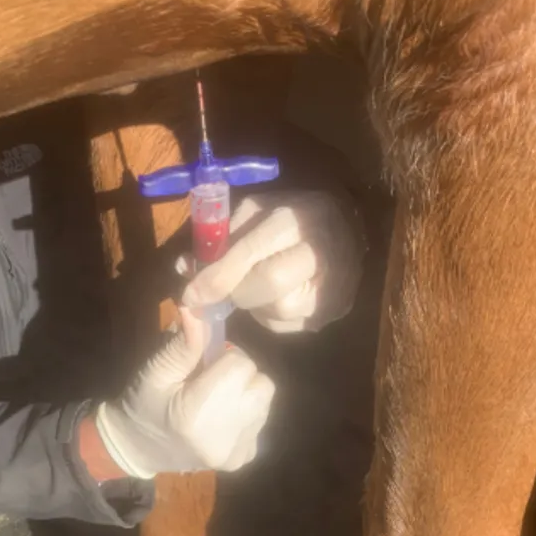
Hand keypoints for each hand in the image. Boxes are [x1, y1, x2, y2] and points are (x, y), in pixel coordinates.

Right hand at [94, 307, 274, 478]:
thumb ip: (184, 344)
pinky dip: (245, 414)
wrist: (136, 448)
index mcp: (199, 414)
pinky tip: (218, 418)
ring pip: (265, 400)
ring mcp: (236, 453)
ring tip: (213, 399)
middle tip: (209, 380)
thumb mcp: (155, 371)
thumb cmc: (142, 404)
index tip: (202, 365)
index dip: (223, 357)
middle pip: (261, 383)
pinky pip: (260, 420)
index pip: (241, 364)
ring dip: (244, 392)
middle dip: (239, 374)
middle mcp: (224, 438)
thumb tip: (198, 308)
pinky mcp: (243, 459)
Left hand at [179, 190, 363, 333]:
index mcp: (298, 217)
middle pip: (268, 284)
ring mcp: (333, 286)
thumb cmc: (293, 215)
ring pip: (277, 310)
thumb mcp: (257, 211)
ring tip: (260, 282)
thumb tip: (186, 268)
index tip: (190, 294)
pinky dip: (270, 313)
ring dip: (254, 302)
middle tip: (227, 287)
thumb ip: (221, 237)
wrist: (349, 228)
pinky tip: (278, 294)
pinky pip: (287, 325)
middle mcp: (321, 252)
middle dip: (237, 289)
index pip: (253, 252)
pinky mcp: (334, 311)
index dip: (218, 275)